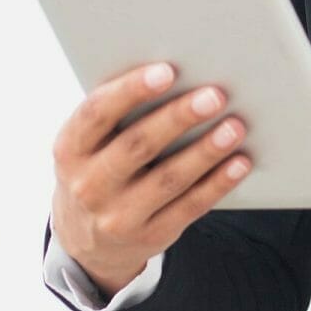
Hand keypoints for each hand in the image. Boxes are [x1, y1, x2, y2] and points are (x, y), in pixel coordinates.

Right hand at [50, 61, 253, 296]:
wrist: (86, 240)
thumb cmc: (98, 168)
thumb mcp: (89, 144)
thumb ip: (119, 113)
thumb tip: (177, 75)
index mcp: (70, 149)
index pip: (97, 114)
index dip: (131, 90)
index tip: (166, 71)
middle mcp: (89, 185)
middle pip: (137, 146)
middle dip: (178, 118)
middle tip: (214, 95)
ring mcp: (118, 216)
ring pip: (169, 179)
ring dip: (206, 151)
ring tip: (235, 127)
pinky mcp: (150, 236)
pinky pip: (189, 207)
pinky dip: (218, 183)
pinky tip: (239, 162)